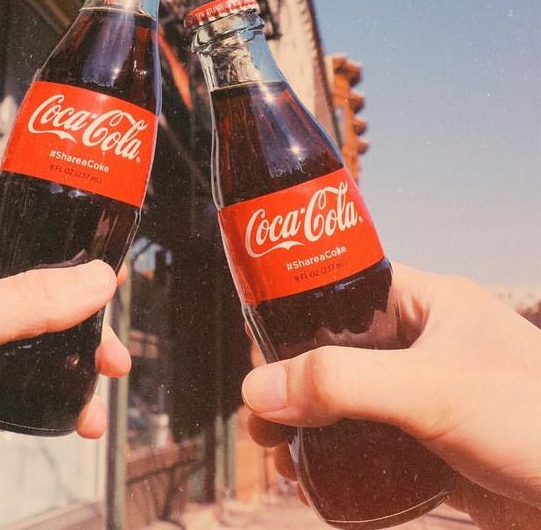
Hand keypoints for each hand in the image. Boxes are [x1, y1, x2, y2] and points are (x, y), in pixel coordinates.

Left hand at [0, 187, 129, 529]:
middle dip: (69, 285)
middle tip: (108, 296)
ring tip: (110, 367)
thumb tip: (91, 280)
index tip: (62, 210)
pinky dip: (69, 396)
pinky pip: (38, 387)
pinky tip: (85, 414)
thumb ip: (18, 300)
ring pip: (36, 332)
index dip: (12, 204)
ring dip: (79, 345)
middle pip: (19, 273)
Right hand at [242, 263, 540, 529]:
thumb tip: (257, 389)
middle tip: (258, 416)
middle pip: (340, 353)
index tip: (257, 342)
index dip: (298, 308)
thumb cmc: (533, 421)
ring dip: (312, 427)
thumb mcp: (430, 391)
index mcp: (430, 303)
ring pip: (353, 403)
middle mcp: (427, 345)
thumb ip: (342, 384)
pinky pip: (375, 448)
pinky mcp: (439, 449)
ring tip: (276, 454)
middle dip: (295, 383)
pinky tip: (316, 483)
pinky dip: (342, 462)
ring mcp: (433, 398)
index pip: (347, 287)